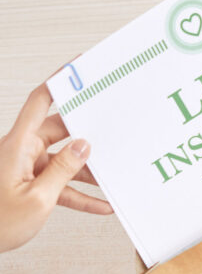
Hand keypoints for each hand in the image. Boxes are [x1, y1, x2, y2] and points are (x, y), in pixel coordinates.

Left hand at [0, 82, 111, 252]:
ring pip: (64, 160)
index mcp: (17, 145)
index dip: (61, 82)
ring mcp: (26, 168)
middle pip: (60, 131)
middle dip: (87, 133)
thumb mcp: (37, 198)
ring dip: (87, 171)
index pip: (41, 101)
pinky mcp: (31, 185)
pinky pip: (60, 185)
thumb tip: (84, 145)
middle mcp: (21, 151)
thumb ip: (64, 170)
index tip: (80, 68)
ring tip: (112, 176)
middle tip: (112, 130)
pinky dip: (80, 195)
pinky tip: (102, 204)